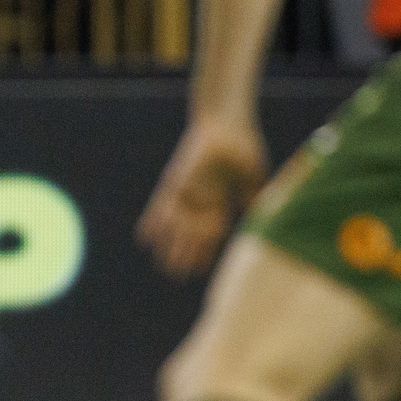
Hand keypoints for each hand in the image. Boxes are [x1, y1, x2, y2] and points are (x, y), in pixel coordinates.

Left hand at [137, 115, 266, 278]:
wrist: (225, 123)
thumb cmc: (243, 147)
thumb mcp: (252, 176)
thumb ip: (251, 196)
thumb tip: (256, 215)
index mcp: (221, 203)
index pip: (212, 235)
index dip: (206, 253)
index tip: (202, 272)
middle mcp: (201, 201)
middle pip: (191, 235)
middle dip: (185, 255)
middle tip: (177, 277)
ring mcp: (186, 193)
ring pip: (175, 226)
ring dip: (169, 245)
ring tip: (162, 265)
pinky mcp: (174, 183)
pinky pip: (161, 205)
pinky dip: (153, 221)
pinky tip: (144, 238)